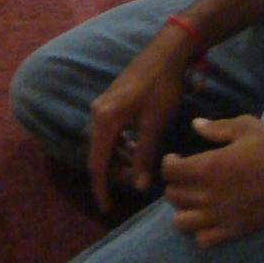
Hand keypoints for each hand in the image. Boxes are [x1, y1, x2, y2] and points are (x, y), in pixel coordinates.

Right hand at [87, 28, 191, 211]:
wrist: (166, 54)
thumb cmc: (162, 88)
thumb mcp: (155, 125)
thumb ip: (144, 156)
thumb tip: (139, 187)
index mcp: (105, 120)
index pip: (97, 163)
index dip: (101, 188)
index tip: (106, 208)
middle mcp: (97, 113)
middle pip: (99, 154)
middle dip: (114, 173)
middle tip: (137, 184)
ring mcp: (102, 106)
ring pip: (105, 144)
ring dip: (119, 159)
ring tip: (140, 168)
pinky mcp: (111, 102)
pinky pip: (110, 132)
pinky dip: (121, 146)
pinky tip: (138, 148)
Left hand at [162, 116, 263, 247]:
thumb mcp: (246, 126)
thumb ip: (216, 128)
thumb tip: (195, 124)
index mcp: (207, 167)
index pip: (168, 171)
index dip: (169, 163)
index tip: (178, 158)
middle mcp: (209, 194)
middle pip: (172, 196)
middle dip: (175, 184)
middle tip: (188, 177)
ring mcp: (221, 216)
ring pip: (181, 222)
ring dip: (184, 210)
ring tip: (195, 200)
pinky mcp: (236, 231)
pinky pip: (204, 240)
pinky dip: (201, 231)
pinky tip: (210, 218)